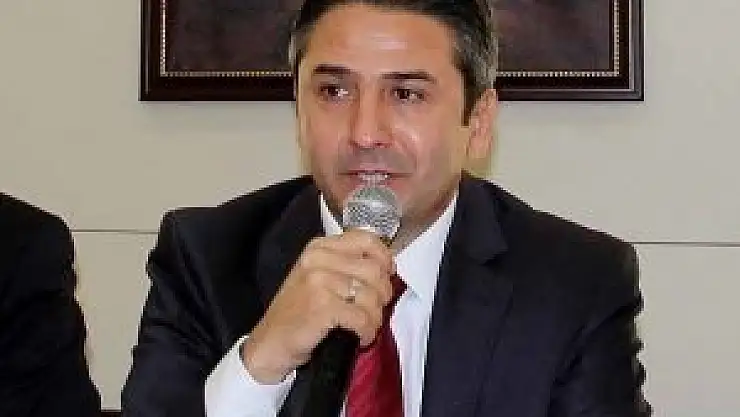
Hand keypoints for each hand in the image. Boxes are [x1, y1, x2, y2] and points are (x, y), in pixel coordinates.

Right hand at [241, 229, 395, 383]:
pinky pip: (363, 318)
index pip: (366, 239)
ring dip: (375, 318)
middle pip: (374, 270)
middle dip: (383, 295)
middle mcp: (318, 259)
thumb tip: (387, 267)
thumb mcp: (318, 276)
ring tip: (365, 326)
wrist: (270, 343)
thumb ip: (347, 264)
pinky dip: (366, 332)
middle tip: (374, 310)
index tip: (387, 275)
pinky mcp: (322, 307)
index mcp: (319, 247)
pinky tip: (359, 336)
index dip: (385, 258)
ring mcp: (319, 281)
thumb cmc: (298, 312)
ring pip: (371, 296)